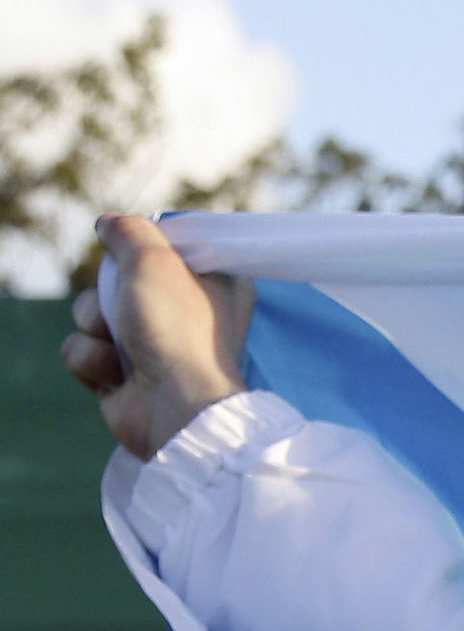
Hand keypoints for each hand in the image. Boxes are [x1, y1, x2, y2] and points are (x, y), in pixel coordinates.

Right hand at [60, 213, 252, 460]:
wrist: (174, 406)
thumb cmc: (177, 330)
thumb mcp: (155, 258)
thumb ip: (129, 231)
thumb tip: (109, 224)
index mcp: (214, 283)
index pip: (164, 248)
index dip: (143, 250)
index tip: (144, 258)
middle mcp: (185, 312)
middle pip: (116, 278)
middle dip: (107, 292)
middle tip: (128, 307)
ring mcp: (152, 344)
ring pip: (91, 312)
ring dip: (95, 325)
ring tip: (124, 348)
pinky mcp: (122, 374)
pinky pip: (82, 349)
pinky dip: (91, 360)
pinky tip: (117, 377)